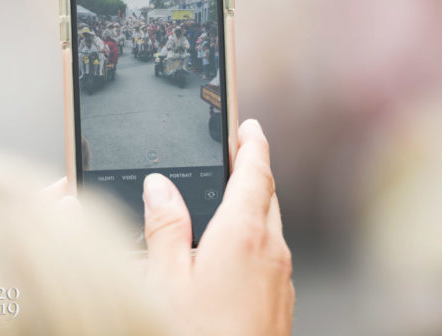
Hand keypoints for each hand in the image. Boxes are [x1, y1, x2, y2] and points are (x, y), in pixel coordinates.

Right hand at [143, 119, 293, 335]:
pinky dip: (255, 238)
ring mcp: (281, 278)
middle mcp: (272, 251)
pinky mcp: (281, 301)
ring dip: (254, 206)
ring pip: (270, 226)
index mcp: (244, 234)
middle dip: (253, 172)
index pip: (255, 173)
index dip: (252, 144)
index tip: (249, 126)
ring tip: (229, 202)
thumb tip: (159, 188)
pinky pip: (271, 254)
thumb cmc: (198, 333)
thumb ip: (165, 225)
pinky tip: (232, 254)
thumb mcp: (165, 277)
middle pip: (266, 196)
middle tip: (237, 157)